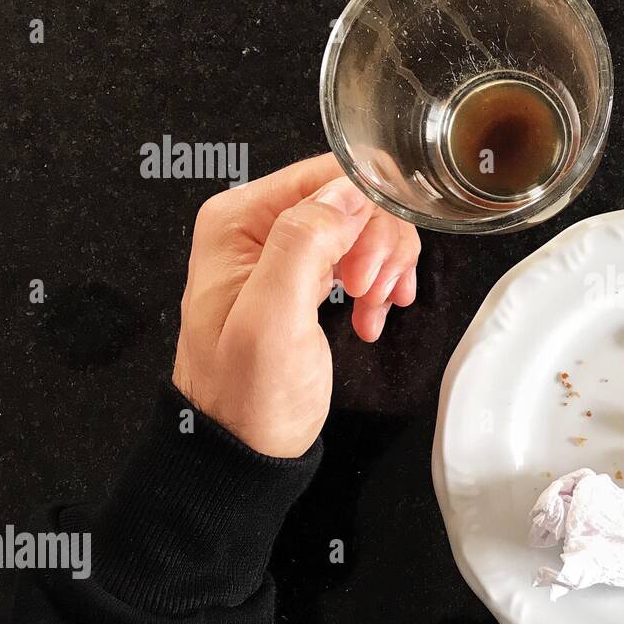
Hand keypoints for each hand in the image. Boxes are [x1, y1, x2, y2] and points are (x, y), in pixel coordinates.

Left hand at [171, 153, 420, 456]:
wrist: (244, 448)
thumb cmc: (245, 396)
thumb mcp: (271, 320)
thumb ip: (305, 243)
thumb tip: (350, 190)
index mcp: (239, 219)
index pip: (330, 175)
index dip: (368, 217)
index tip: (367, 271)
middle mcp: (259, 225)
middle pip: (355, 199)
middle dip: (379, 247)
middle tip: (371, 293)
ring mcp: (285, 250)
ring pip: (367, 227)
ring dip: (384, 269)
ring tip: (373, 309)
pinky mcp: (307, 276)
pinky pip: (362, 257)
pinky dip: (378, 287)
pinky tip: (370, 317)